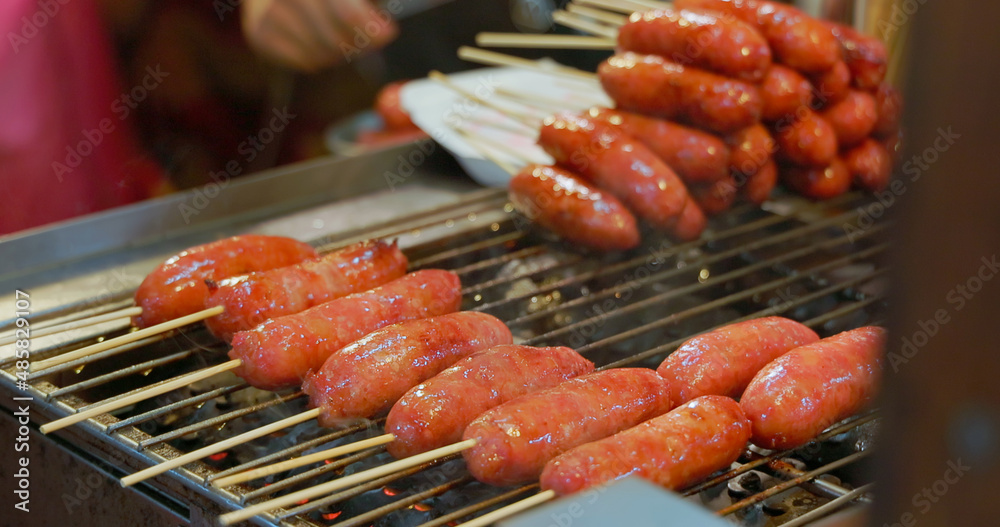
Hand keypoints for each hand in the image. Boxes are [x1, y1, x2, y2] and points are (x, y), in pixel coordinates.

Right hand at [241, 0, 397, 71]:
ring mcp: (269, 15)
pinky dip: (318, 57)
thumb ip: (362, 6)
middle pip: (335, 39)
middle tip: (369, 40)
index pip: (346, 14)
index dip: (371, 29)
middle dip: (359, 44)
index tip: (387, 33)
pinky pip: (305, 61)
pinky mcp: (260, 34)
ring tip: (341, 37)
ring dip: (339, 52)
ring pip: (322, 54)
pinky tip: (318, 41)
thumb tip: (382, 31)